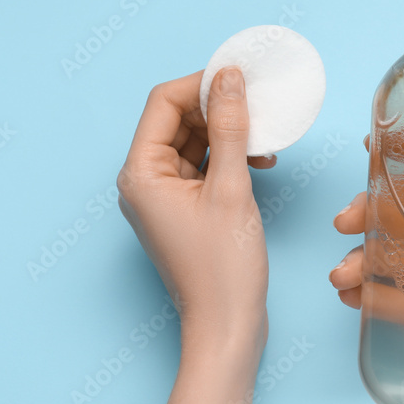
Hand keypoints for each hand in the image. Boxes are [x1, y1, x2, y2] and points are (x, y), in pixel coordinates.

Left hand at [117, 67, 274, 356]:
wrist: (226, 327)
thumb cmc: (223, 268)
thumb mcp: (232, 189)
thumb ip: (231, 129)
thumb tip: (229, 79)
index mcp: (140, 174)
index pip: (163, 103)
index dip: (201, 83)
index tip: (241, 75)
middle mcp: (143, 182)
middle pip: (176, 120)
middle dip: (216, 107)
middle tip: (259, 101)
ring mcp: (162, 197)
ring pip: (192, 142)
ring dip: (227, 132)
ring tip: (264, 135)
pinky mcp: (182, 209)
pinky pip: (202, 167)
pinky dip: (229, 157)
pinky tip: (260, 162)